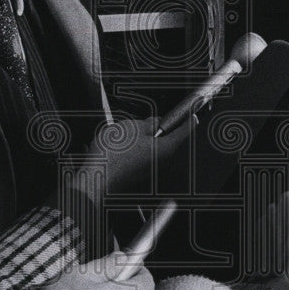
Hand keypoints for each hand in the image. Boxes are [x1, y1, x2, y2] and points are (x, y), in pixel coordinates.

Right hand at [78, 115, 195, 195]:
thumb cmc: (113, 156)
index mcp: (165, 149)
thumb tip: (156, 122)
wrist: (95, 178)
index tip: (193, 111)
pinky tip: (121, 144)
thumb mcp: (133, 127)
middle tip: (152, 119)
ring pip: (153, 148)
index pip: (185, 131)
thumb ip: (149, 123)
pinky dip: (135, 147)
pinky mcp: (136, 173)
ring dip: (145, 137)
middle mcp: (160, 162)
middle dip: (161, 128)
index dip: (189, 118)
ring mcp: (148, 169)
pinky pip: (141, 156)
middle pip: (168, 140)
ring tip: (128, 132)